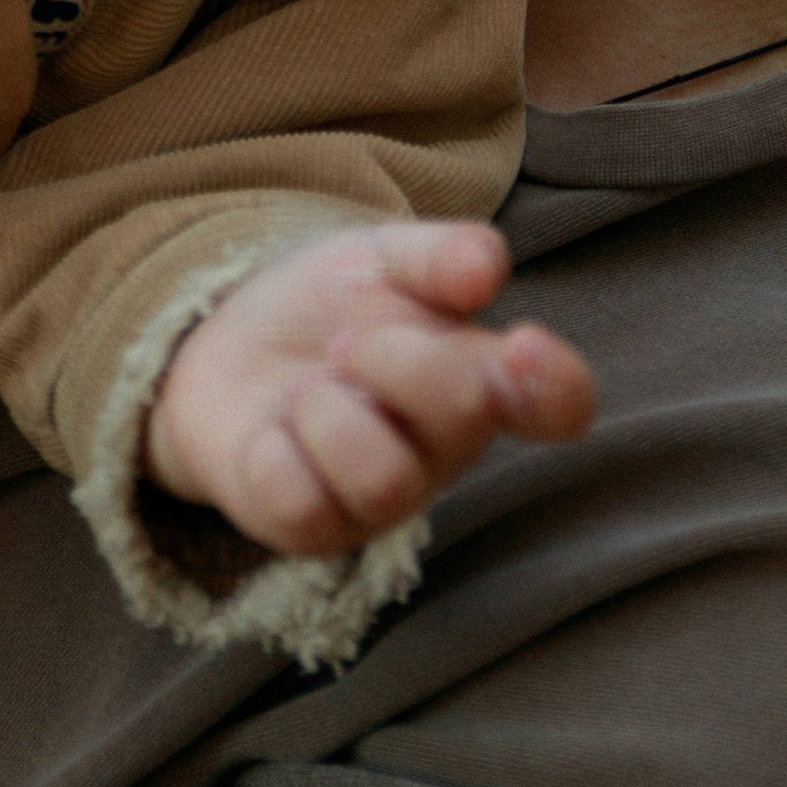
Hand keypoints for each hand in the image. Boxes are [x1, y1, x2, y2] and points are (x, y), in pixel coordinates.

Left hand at [144, 222, 594, 556]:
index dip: (556, 384)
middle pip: (463, 414)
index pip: (558, 403)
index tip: (523, 343)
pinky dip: (275, 450)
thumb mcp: (383, 260)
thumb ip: (439, 256)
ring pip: (384, 481)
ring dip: (330, 411)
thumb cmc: (333, 309)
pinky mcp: (313, 529)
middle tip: (346, 342)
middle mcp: (444, 449)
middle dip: (397, 356)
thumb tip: (486, 270)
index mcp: (481, 379)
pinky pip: (303, 506)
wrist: (227, 344)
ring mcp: (380, 499)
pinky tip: (272, 431)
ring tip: (307, 388)